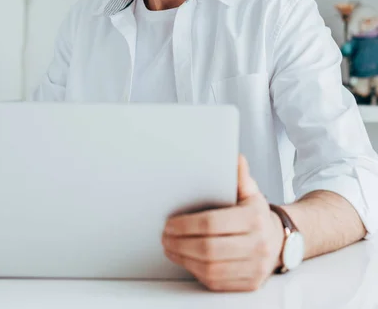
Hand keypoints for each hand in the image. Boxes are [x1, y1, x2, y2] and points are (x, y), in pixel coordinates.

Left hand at [162, 155, 284, 291]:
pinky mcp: (249, 284)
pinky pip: (216, 282)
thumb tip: (236, 158)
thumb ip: (240, 177)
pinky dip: (196, 271)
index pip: (212, 223)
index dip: (186, 224)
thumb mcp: (250, 192)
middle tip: (165, 236)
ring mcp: (254, 268)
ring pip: (211, 268)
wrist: (278, 241)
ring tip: (170, 247)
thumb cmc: (256, 214)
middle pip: (209, 249)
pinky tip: (185, 260)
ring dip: (184, 258)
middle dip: (180, 243)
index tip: (170, 223)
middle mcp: (258, 245)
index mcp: (254, 219)